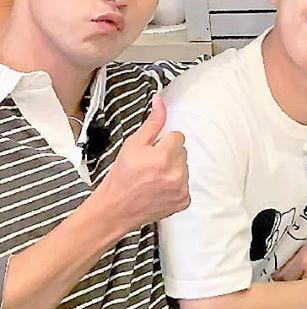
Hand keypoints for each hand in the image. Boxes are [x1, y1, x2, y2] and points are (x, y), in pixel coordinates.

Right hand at [98, 95, 188, 232]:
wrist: (117, 207)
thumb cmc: (122, 176)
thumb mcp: (133, 144)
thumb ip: (152, 123)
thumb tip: (160, 101)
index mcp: (165, 156)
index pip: (178, 137)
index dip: (162, 142)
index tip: (152, 151)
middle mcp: (177, 173)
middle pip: (182, 152)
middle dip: (168, 154)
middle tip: (150, 164)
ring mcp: (182, 189)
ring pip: (185, 168)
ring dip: (173, 169)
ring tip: (153, 177)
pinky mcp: (184, 201)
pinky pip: (185, 185)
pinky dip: (175, 185)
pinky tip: (159, 188)